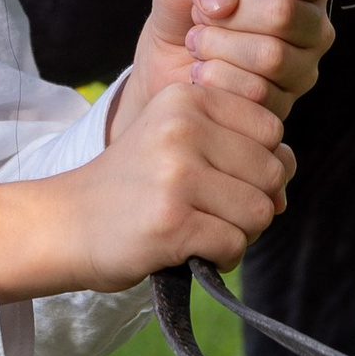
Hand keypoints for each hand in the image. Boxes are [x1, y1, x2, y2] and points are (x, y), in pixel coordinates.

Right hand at [0, 80, 291, 300]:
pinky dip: (222, 258)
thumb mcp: (181, 142)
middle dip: (254, 202)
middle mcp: (182, 127)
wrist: (70, 223)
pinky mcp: (171, 222)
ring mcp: (176, 174)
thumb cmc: (137, 185)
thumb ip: (239, 151)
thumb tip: (284, 193)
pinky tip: (190, 249)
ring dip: (240, 233)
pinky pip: (234, 245)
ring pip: (259, 212)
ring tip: (201, 229)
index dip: (260, 162)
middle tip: (212, 211)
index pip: (271, 129)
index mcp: (186, 97)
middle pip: (273, 172)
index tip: (223, 178)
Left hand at [113, 0, 332, 138]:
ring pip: (270, 56)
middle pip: (282, 13)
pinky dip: (215, 78)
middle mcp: (314, 27)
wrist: (165, 60)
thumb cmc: (184, 6)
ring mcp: (303, 71)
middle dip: (227, 14)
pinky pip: (255, 93)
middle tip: (203, 16)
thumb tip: (224, 1)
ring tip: (199, 42)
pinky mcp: (283, 108)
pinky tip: (203, 70)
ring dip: (217, 45)